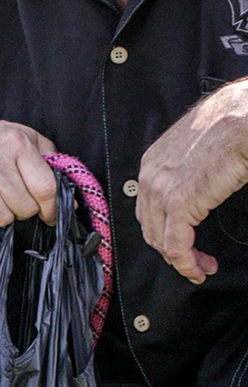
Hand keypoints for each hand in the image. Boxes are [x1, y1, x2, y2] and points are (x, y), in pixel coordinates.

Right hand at [0, 119, 59, 231]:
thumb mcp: (28, 141)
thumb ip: (50, 168)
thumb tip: (69, 203)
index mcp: (16, 143)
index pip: (44, 189)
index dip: (52, 208)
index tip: (50, 215)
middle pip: (24, 208)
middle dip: (24, 209)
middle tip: (14, 197)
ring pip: (1, 218)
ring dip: (1, 214)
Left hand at [137, 80, 247, 282]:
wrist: (245, 117)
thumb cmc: (233, 125)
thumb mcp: (197, 150)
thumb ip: (186, 172)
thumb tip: (196, 192)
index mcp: (151, 164)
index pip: (148, 210)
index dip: (164, 232)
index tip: (183, 244)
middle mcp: (149, 178)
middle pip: (152, 228)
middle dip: (172, 250)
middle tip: (194, 262)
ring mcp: (160, 192)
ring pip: (162, 241)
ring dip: (182, 261)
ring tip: (202, 267)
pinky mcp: (178, 204)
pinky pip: (176, 246)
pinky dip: (187, 263)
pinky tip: (200, 270)